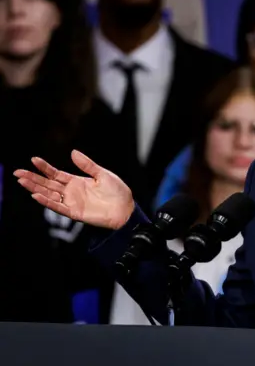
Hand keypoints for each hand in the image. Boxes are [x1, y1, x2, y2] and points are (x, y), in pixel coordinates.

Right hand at [14, 150, 134, 229]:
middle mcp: (71, 192)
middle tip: (17, 172)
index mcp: (77, 181)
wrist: (126, 208)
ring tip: (22, 181)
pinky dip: (47, 202)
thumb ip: (87, 165)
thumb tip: (72, 152)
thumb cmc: (117, 192)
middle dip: (33, 178)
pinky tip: (36, 195)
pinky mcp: (74, 212)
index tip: (33, 159)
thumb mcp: (103, 174)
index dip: (44, 167)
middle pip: (48, 184)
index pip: (56, 173)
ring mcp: (72, 202)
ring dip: (35, 188)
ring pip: (49, 194)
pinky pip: (58, 207)